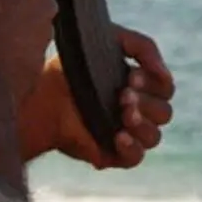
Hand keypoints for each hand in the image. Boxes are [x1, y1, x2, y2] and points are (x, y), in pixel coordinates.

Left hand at [29, 25, 175, 169]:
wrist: (37, 96)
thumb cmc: (69, 69)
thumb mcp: (104, 42)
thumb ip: (140, 45)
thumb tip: (162, 69)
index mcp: (137, 87)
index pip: (164, 88)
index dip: (156, 82)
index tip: (133, 76)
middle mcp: (135, 112)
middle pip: (164, 112)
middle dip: (146, 102)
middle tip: (123, 95)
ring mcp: (125, 134)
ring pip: (154, 136)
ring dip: (142, 123)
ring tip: (123, 112)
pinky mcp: (111, 154)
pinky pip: (136, 158)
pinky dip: (132, 147)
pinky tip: (119, 135)